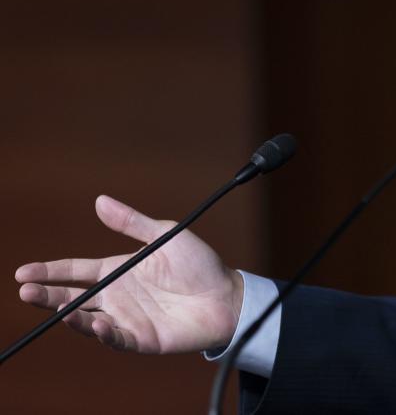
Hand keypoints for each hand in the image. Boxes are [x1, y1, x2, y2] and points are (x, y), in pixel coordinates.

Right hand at [14, 195, 242, 353]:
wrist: (228, 295)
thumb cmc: (200, 264)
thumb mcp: (165, 236)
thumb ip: (132, 223)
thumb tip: (99, 201)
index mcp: (119, 271)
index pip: (76, 272)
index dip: (50, 271)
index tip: (23, 272)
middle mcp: (118, 297)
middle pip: (74, 298)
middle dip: (47, 296)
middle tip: (25, 292)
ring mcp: (127, 319)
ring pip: (88, 321)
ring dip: (70, 316)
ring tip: (56, 307)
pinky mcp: (141, 339)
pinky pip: (116, 338)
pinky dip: (103, 334)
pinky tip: (96, 324)